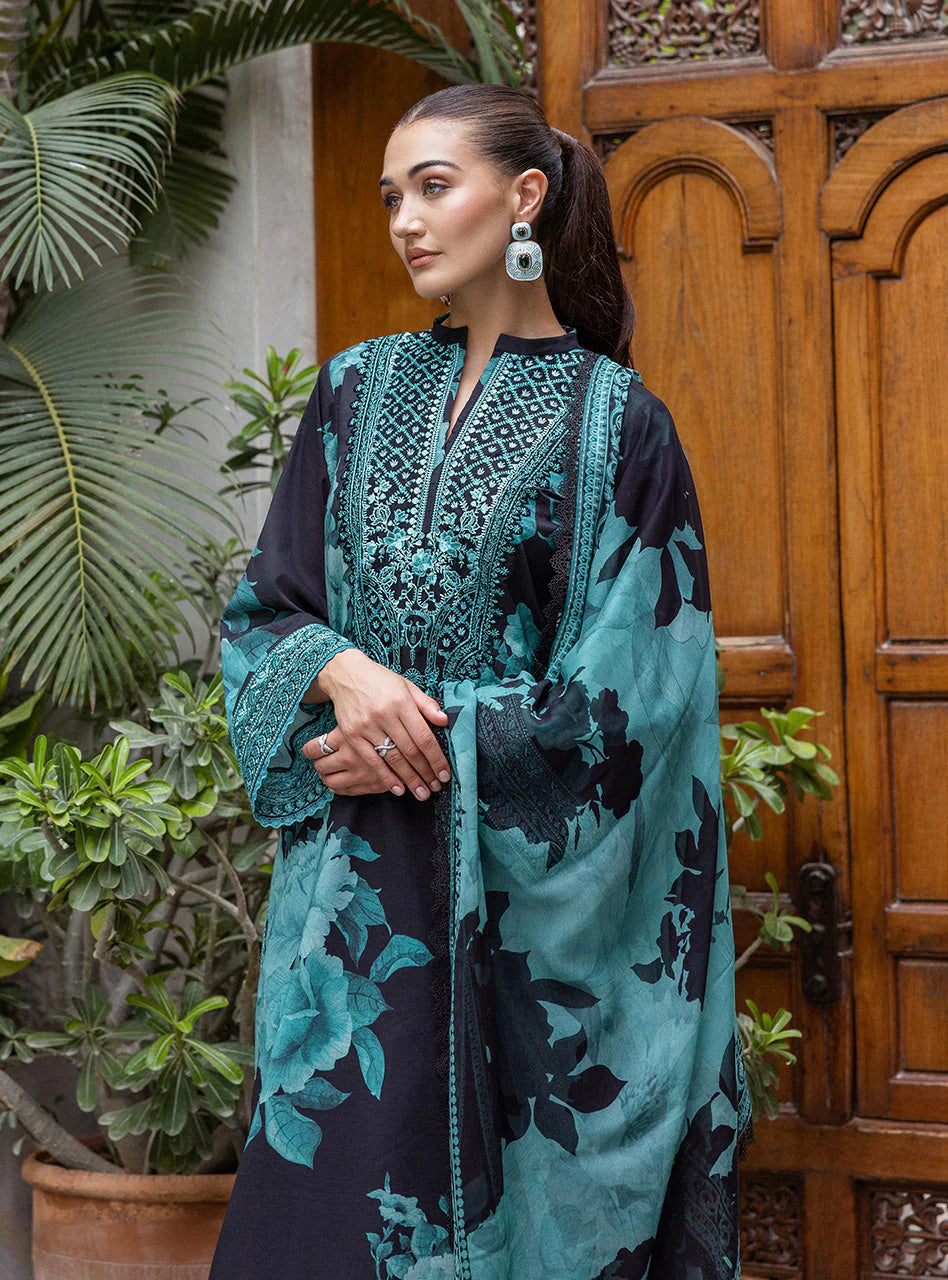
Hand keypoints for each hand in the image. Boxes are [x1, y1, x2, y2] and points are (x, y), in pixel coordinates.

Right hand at [301, 650, 450, 798]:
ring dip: (409, 779)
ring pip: (392, 759)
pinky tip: (398, 789)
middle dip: (425, 773)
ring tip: (421, 793)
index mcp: (401, 702)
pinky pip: (371, 761)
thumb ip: (426, 705)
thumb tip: (447, 720)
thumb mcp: (407, 686)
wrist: (346, 674)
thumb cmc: (381, 681)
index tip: (445, 773)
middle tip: (436, 788)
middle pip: (410, 751)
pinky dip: (385, 777)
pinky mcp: (351, 735)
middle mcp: (384, 715)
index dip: (436, 758)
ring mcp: (366, 726)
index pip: (423, 736)